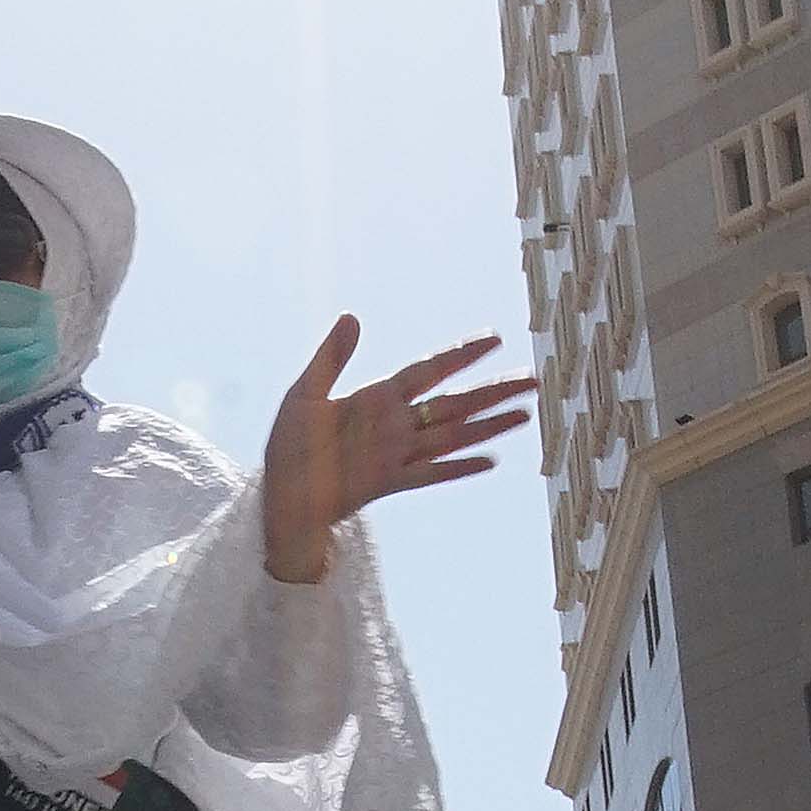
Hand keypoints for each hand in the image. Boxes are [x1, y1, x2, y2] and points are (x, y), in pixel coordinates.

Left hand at [256, 317, 535, 579]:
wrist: (279, 494)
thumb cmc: (288, 444)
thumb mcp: (305, 392)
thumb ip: (332, 357)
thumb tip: (353, 317)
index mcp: (377, 398)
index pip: (430, 370)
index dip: (462, 355)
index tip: (495, 339)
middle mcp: (395, 425)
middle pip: (454, 403)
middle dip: (492, 391)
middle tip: (532, 379)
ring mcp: (395, 455)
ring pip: (452, 436)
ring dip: (488, 426)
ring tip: (525, 415)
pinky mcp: (387, 483)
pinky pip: (429, 474)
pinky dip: (458, 468)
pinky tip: (489, 460)